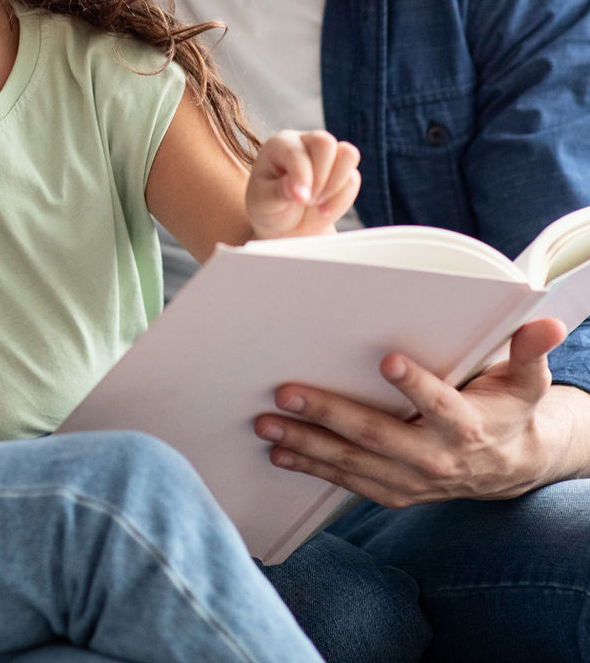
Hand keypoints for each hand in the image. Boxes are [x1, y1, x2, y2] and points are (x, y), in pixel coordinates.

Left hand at [245, 130, 359, 238]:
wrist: (285, 223)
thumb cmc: (268, 206)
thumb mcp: (264, 202)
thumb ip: (279, 192)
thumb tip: (299, 191)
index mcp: (280, 145)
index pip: (297, 152)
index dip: (302, 176)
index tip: (300, 199)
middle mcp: (305, 142)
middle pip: (325, 142)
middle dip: (320, 178)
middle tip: (307, 200)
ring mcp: (328, 155)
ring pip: (348, 154)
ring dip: (336, 185)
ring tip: (318, 204)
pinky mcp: (344, 171)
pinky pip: (353, 179)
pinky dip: (341, 199)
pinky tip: (323, 210)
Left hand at [253, 318, 573, 505]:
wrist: (511, 467)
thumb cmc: (507, 409)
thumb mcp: (526, 381)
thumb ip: (529, 352)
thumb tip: (548, 323)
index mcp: (467, 426)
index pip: (440, 405)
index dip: (416, 385)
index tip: (387, 359)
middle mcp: (435, 458)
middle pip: (377, 435)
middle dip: (329, 413)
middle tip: (286, 391)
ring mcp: (410, 480)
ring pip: (352, 462)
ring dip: (306, 443)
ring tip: (266, 423)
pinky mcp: (393, 491)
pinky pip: (347, 481)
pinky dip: (311, 468)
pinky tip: (280, 451)